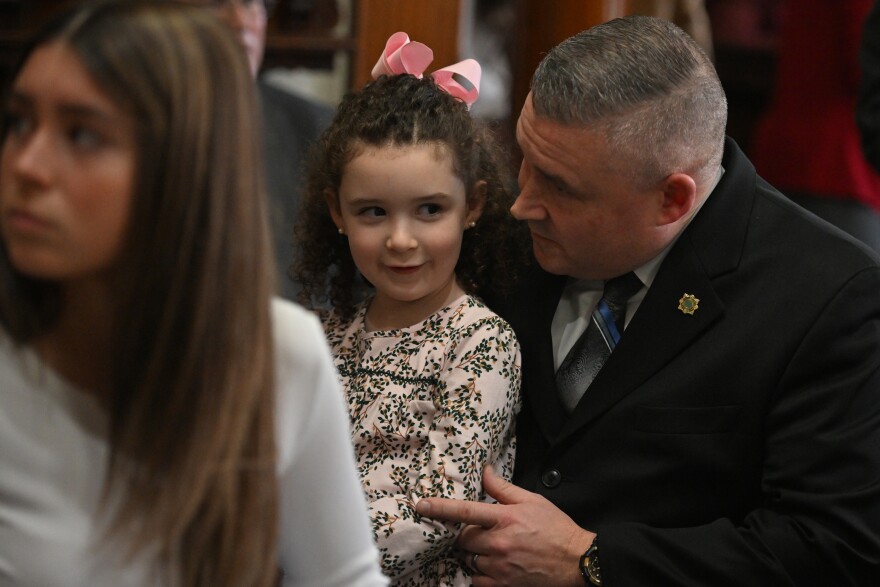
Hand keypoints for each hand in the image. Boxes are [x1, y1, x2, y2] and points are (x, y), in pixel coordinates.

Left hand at [415, 466, 594, 586]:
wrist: (577, 561)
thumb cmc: (555, 528)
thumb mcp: (532, 501)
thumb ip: (503, 488)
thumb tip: (485, 472)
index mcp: (505, 518)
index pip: (465, 511)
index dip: (440, 508)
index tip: (421, 506)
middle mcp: (499, 543)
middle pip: (464, 538)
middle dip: (467, 535)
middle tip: (482, 534)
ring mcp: (500, 566)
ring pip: (469, 559)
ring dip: (473, 555)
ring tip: (489, 551)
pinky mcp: (504, 585)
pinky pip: (477, 581)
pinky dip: (479, 574)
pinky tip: (491, 568)